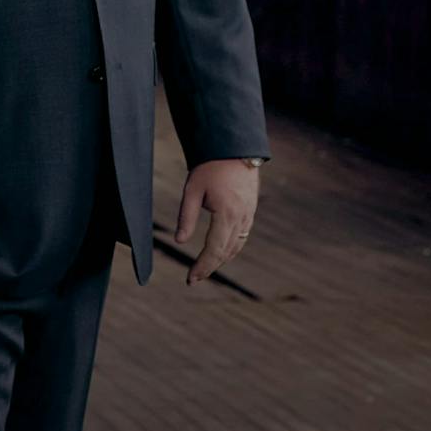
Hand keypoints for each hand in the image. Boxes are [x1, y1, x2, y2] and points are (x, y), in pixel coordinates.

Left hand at [175, 158, 260, 282]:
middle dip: (209, 267)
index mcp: (227, 214)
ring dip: (221, 260)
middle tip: (193, 279)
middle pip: (226, 252)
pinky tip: (219, 253)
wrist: (235, 150)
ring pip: (236, 246)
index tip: (190, 278)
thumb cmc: (210, 168)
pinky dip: (230, 249)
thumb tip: (180, 242)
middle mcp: (241, 218)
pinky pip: (241, 237)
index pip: (214, 249)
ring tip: (203, 269)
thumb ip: (187, 217)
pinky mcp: (250, 212)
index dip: (202, 266)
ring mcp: (249, 216)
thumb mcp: (192, 190)